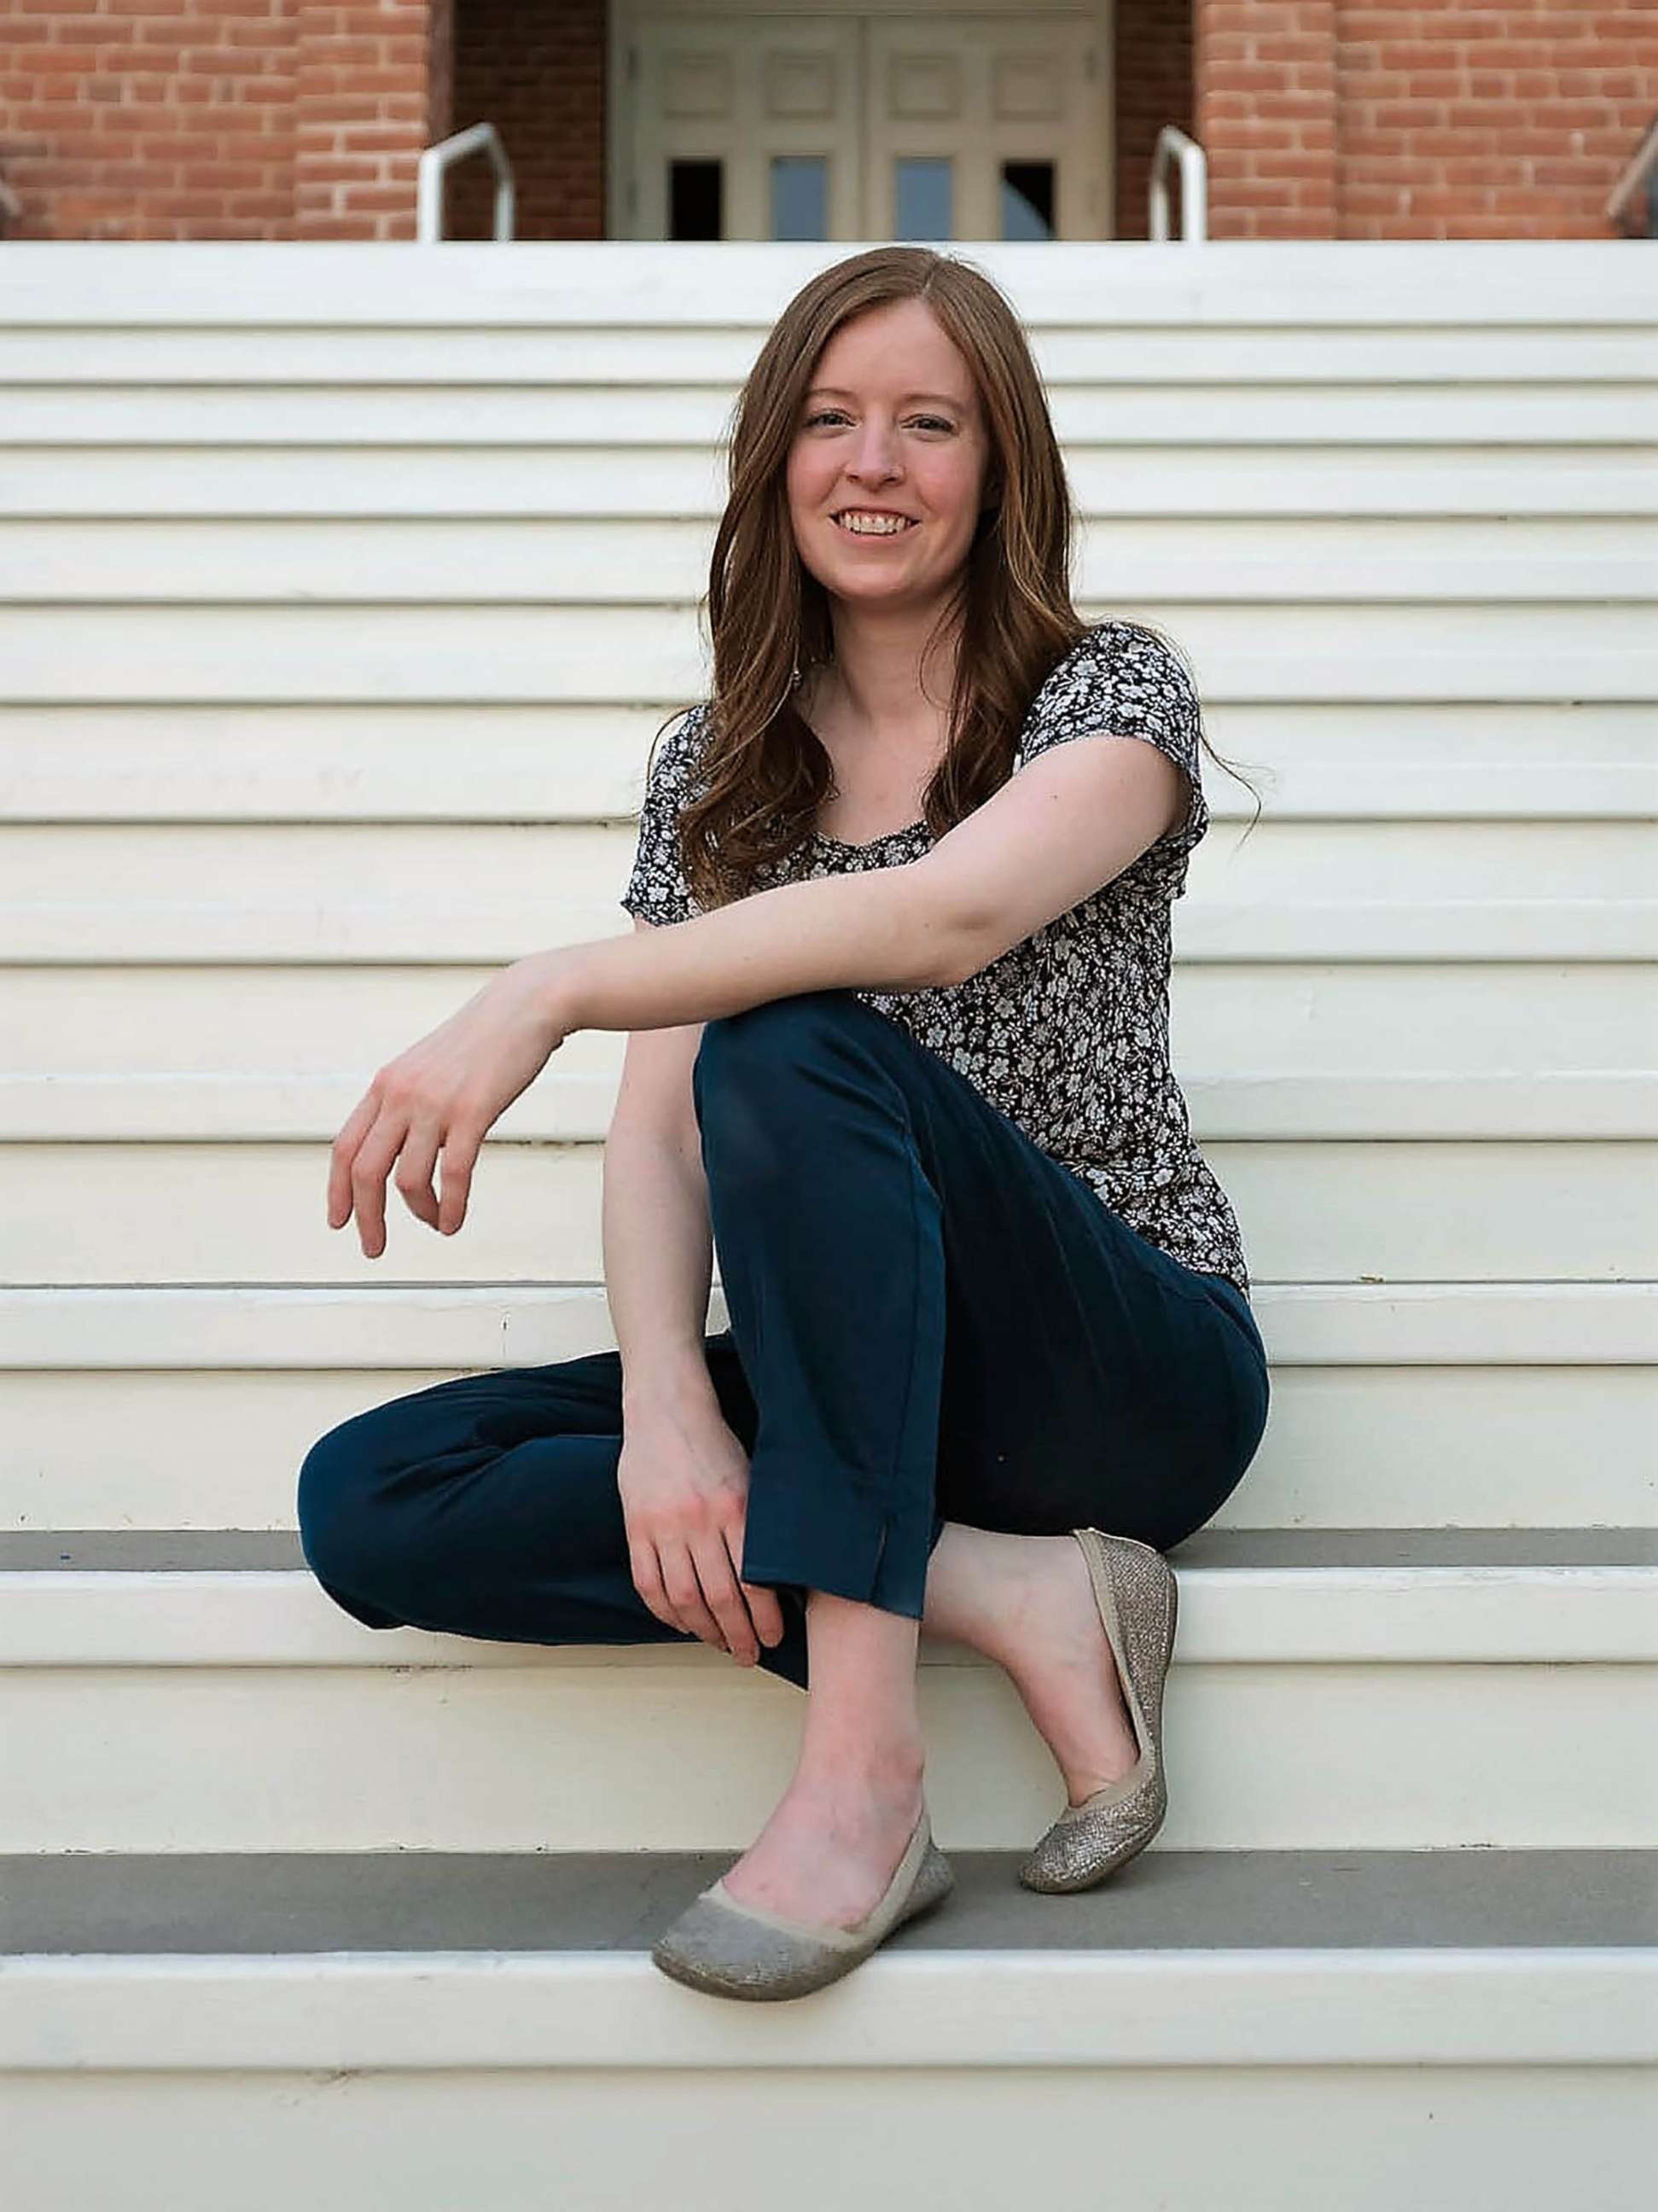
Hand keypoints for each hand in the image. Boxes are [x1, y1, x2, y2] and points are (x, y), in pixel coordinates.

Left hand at [328, 951, 572, 1257]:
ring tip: (434, 1224)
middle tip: (375, 1247)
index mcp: (386, 1085)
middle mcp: (401, 1094)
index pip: (344, 1147)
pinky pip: (453, 1174)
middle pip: (365, 1171)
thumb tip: (403, 1145)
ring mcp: (435, 1103)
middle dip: (366, 1217)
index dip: (337, 1190)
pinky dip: (451, 1207)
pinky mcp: (472, 1112)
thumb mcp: (430, 1066)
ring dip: (418, 1213)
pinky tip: (454, 1221)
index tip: (339, 1221)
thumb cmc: (485, 1039)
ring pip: (406, 1179)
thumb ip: (410, 1100)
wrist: (524, 1006)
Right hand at [617, 1395, 786, 1664]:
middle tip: (748, 1655)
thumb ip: (760, 1526)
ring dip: (703, 1630)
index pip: (754, 1582)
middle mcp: (698, 1521)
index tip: (774, 1638)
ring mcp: (663, 1526)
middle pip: (720, 1598)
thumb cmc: (716, 1445)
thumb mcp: (752, 1479)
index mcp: (736, 1508)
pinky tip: (681, 1622)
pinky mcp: (636, 1527)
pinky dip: (664, 1611)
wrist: (667, 1411)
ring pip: (683, 1597)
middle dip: (738, 1635)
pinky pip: (648, 1583)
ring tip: (719, 1643)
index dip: (766, 1619)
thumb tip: (781, 1579)